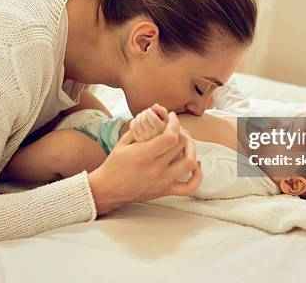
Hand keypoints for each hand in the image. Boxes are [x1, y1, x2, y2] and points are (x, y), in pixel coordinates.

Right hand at [87, 111, 202, 215]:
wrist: (107, 190)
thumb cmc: (114, 164)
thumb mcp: (123, 143)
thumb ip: (140, 128)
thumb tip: (156, 113)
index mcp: (142, 155)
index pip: (170, 137)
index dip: (174, 123)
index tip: (171, 117)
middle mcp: (154, 169)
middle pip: (181, 145)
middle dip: (182, 131)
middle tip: (176, 127)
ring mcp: (162, 182)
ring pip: (190, 163)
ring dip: (192, 149)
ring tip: (186, 142)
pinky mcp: (165, 191)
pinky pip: (190, 187)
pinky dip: (198, 175)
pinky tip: (195, 164)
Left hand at [129, 103, 168, 141]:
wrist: (158, 136)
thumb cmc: (162, 123)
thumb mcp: (164, 116)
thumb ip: (161, 109)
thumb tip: (154, 105)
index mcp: (160, 129)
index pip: (150, 116)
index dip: (149, 110)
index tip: (150, 109)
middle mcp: (152, 135)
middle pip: (143, 119)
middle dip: (144, 113)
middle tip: (146, 112)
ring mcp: (144, 138)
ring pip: (137, 122)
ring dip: (139, 116)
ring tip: (143, 116)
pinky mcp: (138, 139)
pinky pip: (133, 127)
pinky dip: (134, 121)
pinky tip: (139, 121)